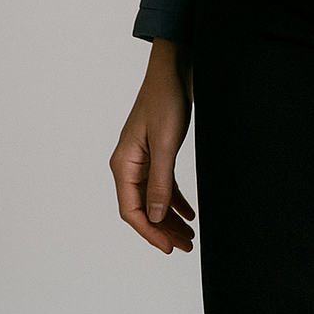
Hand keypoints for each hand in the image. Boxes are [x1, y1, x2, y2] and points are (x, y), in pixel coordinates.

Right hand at [110, 38, 195, 253]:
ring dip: (171, 218)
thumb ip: (160, 181)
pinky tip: (190, 212)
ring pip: (154, 198)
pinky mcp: (158, 150)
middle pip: (143, 208)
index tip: (169, 248)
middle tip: (186, 246)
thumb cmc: (166, 98)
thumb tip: (156, 215)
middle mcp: (130, 164)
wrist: (174, 66)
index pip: (131, 211)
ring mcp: (143, 157)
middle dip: (163, 230)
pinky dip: (176, 199)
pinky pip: (163, 183)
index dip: (150, 232)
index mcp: (124, 164)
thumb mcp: (165, 142)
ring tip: (190, 236)